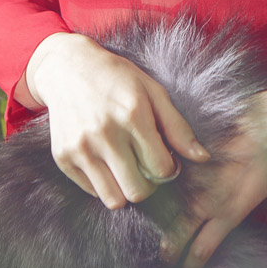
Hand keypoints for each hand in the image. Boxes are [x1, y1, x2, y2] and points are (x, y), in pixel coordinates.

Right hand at [22, 32, 209, 208]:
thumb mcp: (152, 91)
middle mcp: (105, 134)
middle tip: (146, 166)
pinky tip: (105, 159)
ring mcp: (81, 147)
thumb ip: (177, 127)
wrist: (68, 67)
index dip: (169, 168)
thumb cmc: (117, 77)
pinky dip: (103, 183)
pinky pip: (92, 191)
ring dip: (125, 189)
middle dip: (149, 184)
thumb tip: (203, 157)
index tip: (165, 158)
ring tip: (127, 167)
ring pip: (114, 200)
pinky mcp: (63, 157)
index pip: (161, 169)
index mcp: (133, 115)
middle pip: (138, 191)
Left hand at [160, 83, 266, 267]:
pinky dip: (193, 261)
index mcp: (181, 155)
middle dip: (150, 227)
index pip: (152, 182)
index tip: (140, 205)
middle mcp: (188, 180)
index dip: (144, 195)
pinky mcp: (228, 215)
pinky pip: (203, 248)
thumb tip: (174, 143)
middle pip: (158, 212)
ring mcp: (206, 201)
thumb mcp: (207, 124)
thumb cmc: (244, 118)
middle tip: (143, 237)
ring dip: (168, 250)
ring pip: (175, 237)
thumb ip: (187, 139)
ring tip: (163, 258)